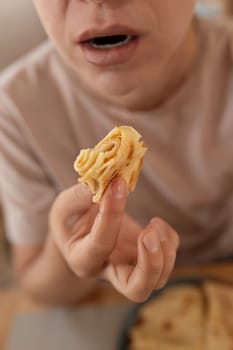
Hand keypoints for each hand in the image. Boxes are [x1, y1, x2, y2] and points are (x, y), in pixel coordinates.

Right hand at [49, 178, 178, 301]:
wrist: (81, 229)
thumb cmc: (71, 219)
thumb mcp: (65, 206)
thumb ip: (79, 197)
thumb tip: (105, 182)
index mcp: (82, 259)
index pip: (101, 244)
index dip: (111, 214)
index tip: (118, 184)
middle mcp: (108, 270)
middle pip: (136, 290)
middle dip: (150, 264)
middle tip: (148, 234)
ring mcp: (129, 266)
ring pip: (157, 280)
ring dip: (164, 252)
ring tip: (153, 225)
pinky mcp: (143, 257)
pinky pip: (167, 259)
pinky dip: (169, 241)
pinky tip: (156, 224)